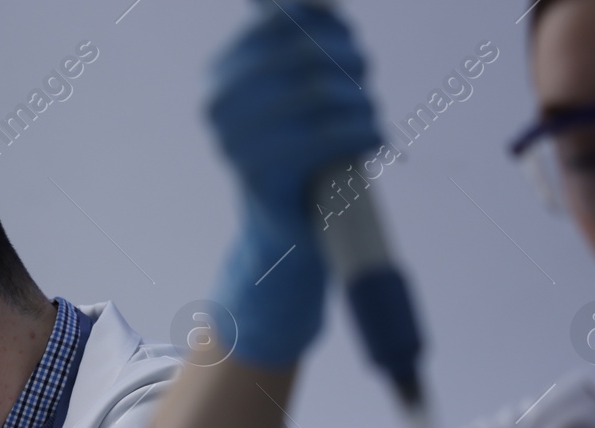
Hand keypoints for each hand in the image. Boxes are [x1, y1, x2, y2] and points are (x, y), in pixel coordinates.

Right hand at [206, 5, 381, 367]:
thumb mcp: (299, 94)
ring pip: (318, 92)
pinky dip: (362, 132)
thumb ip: (303, 45)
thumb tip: (320, 5)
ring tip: (371, 117)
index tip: (350, 49)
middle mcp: (219, 106)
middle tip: (365, 80)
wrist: (287, 237)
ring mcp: (234, 143)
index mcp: (221, 77)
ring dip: (361, 100)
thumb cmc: (303, 157)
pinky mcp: (262, 177)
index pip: (282, 20)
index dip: (329, 25)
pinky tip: (375, 139)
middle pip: (303, 52)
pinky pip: (326, 136)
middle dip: (348, 61)